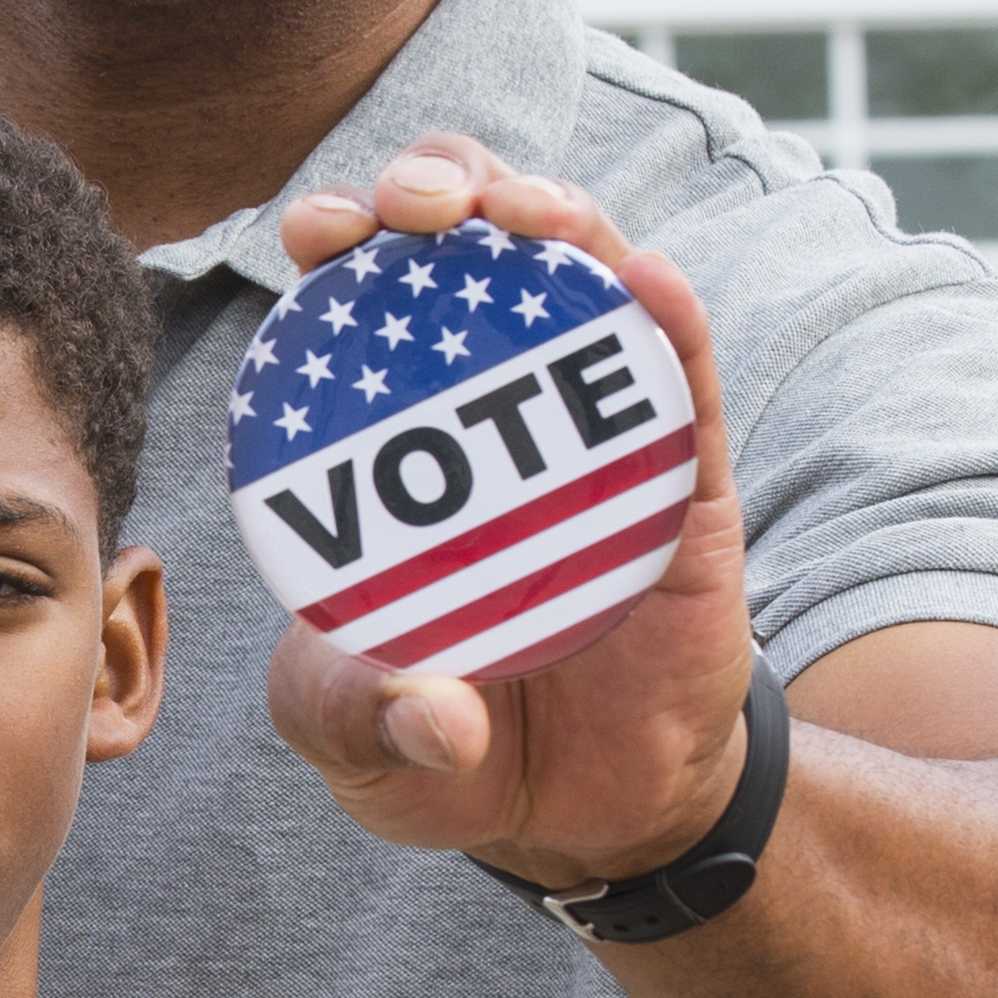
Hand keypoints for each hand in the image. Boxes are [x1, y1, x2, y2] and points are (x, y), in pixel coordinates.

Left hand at [269, 135, 758, 887]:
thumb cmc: (445, 748)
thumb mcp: (360, 744)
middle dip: (440, 186)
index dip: (338, 238)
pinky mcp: (684, 488)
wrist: (584, 811)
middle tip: (409, 208)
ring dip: (553, 223)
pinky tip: (648, 278)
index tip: (313, 232)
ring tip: (520, 211)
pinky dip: (669, 325)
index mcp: (393, 440)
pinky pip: (684, 390)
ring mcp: (597, 437)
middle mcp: (498, 410)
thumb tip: (436, 712)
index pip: (361, 299)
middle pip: (472, 251)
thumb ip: (365, 721)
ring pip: (584, 285)